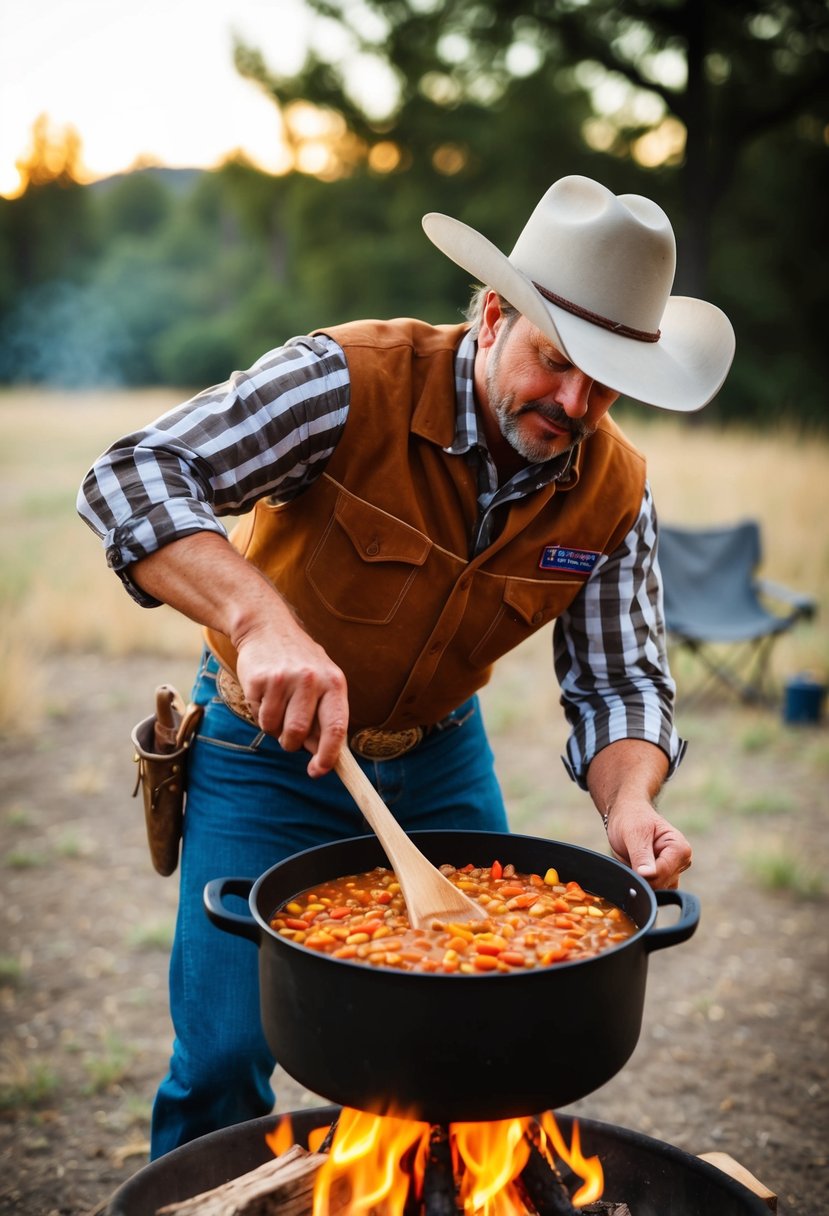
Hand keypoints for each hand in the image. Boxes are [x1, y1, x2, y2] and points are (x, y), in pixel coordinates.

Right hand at [130, 533, 349, 775]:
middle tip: (288, 735)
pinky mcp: (259, 680)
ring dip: (273, 727)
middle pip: (299, 733)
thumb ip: (324, 715)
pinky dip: (259, 712)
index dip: (328, 756)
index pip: (336, 728)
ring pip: (275, 728)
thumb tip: (321, 756)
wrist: (267, 627)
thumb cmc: (299, 661)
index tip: (318, 771)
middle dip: (291, 743)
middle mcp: (311, 680)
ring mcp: (284, 679)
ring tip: (277, 705)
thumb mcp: (322, 681)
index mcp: (334, 683)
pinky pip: (257, 715)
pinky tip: (264, 692)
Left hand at [604, 801, 691, 890]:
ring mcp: (672, 872)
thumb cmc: (632, 818)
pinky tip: (633, 868)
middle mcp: (680, 863)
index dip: (644, 873)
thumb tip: (647, 875)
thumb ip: (641, 856)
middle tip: (630, 858)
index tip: (632, 864)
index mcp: (680, 849)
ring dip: (639, 880)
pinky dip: (639, 883)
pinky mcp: (662, 879)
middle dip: (641, 877)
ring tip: (632, 861)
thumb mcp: (634, 833)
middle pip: (660, 885)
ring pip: (655, 890)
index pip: (663, 873)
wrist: (626, 815)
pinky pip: (651, 890)